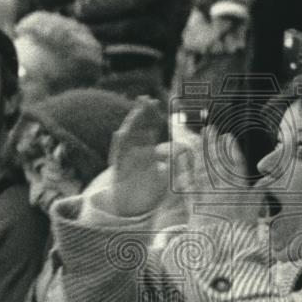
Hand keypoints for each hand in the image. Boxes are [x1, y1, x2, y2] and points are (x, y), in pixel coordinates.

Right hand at [108, 97, 179, 216]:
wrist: (131, 203)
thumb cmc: (148, 187)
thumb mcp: (165, 172)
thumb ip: (173, 160)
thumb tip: (184, 149)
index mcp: (146, 148)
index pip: (149, 127)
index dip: (152, 115)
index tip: (156, 102)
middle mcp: (134, 149)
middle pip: (137, 126)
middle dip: (141, 112)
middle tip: (145, 98)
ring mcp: (125, 157)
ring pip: (126, 136)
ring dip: (130, 123)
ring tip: (134, 112)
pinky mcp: (118, 167)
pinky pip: (117, 154)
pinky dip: (118, 144)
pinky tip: (120, 134)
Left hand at [183, 126, 263, 227]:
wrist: (223, 250)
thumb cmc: (241, 232)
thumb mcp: (255, 212)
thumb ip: (260, 192)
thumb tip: (268, 178)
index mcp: (239, 190)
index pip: (235, 165)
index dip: (231, 149)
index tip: (227, 137)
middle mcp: (222, 189)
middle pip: (217, 162)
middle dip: (213, 144)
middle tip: (210, 129)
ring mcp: (206, 195)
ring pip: (203, 169)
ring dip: (200, 152)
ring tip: (198, 138)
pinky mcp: (193, 205)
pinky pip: (188, 184)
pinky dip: (184, 170)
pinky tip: (183, 158)